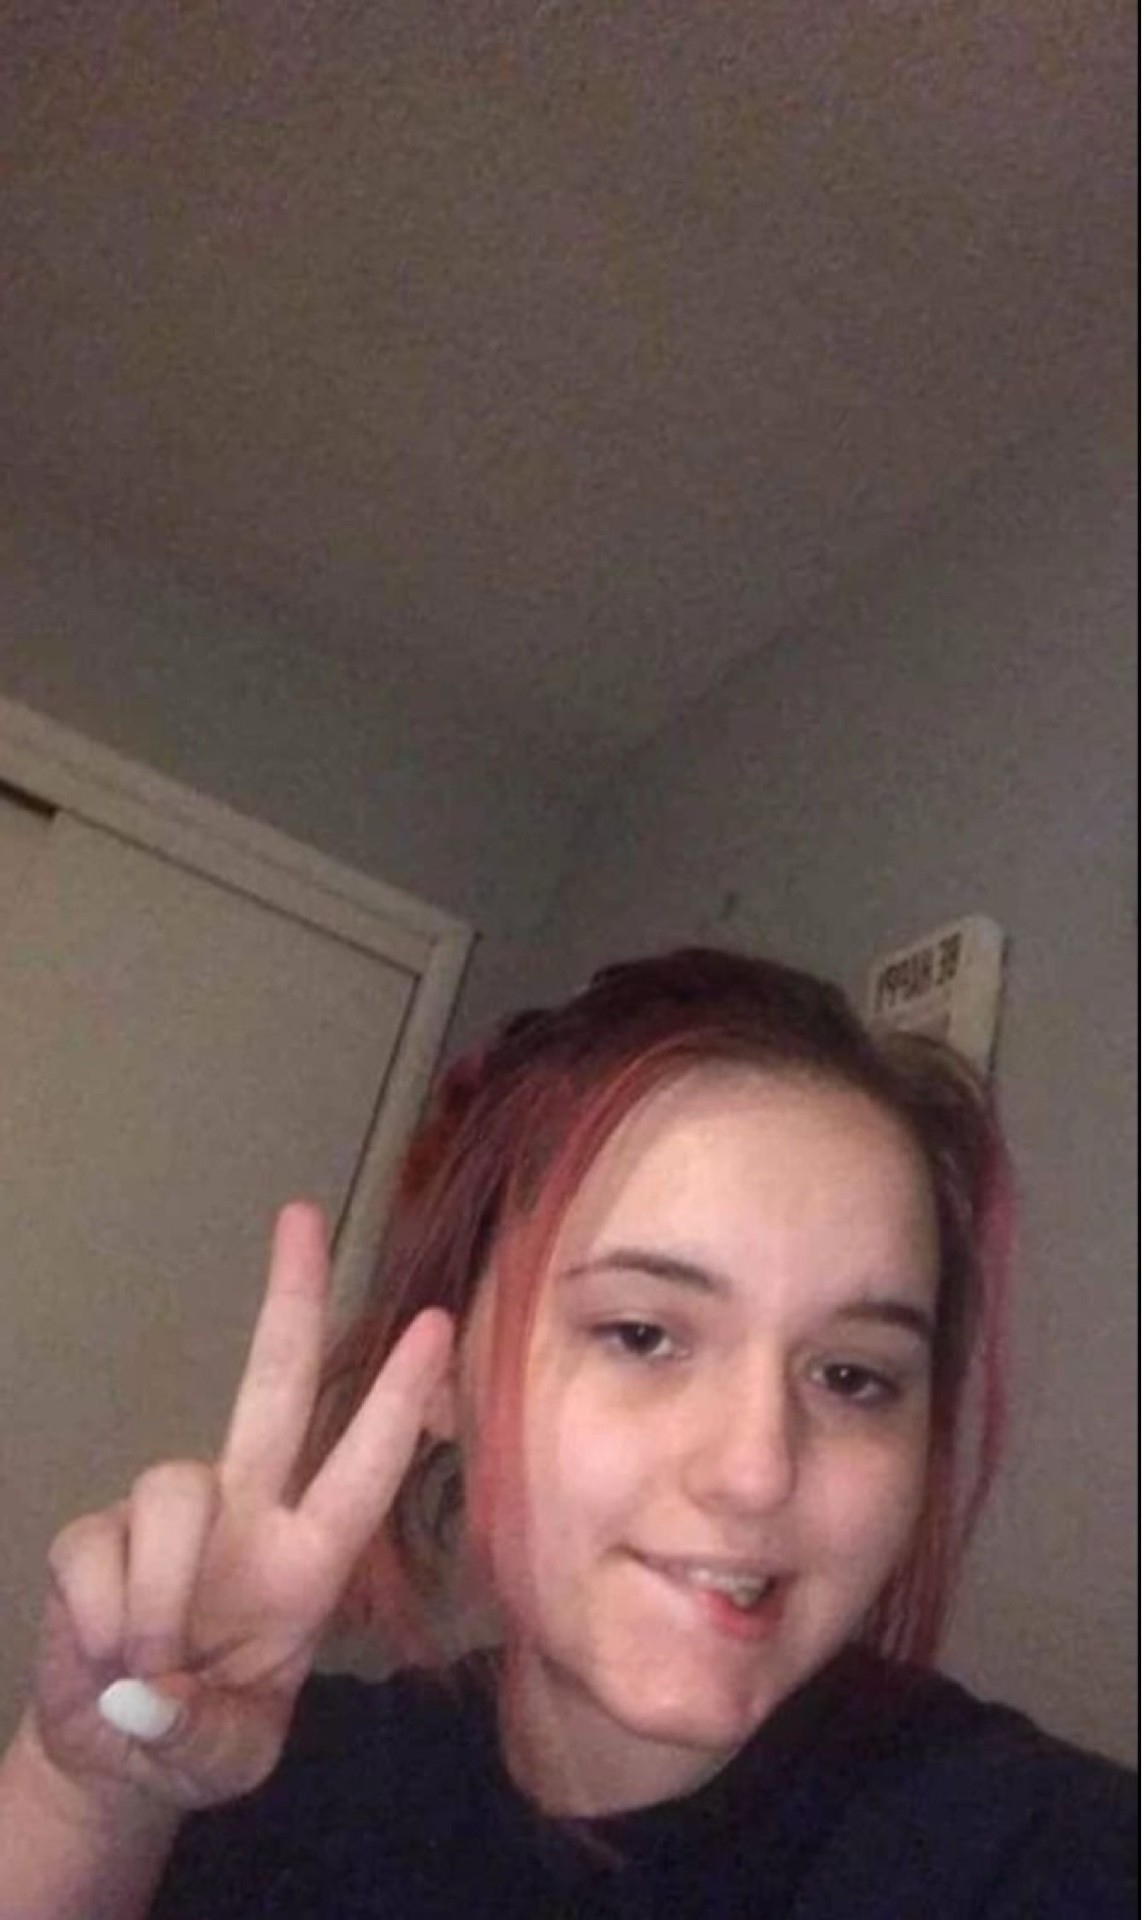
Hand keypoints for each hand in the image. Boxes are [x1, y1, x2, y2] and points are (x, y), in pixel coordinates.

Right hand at [27, 1201, 452, 1813]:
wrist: (115, 1762)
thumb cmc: (202, 1741)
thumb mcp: (231, 1761)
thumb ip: (207, 1731)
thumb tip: (156, 1681)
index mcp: (307, 1561)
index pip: (363, 1467)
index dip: (398, 1400)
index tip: (434, 1322)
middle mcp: (246, 1515)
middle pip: (274, 1384)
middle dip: (291, 1300)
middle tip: (303, 1215)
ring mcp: (165, 1517)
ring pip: (171, 1489)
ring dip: (160, 1595)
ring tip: (151, 1666)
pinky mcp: (92, 1536)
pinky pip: (95, 1550)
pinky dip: (101, 1617)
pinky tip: (106, 1659)